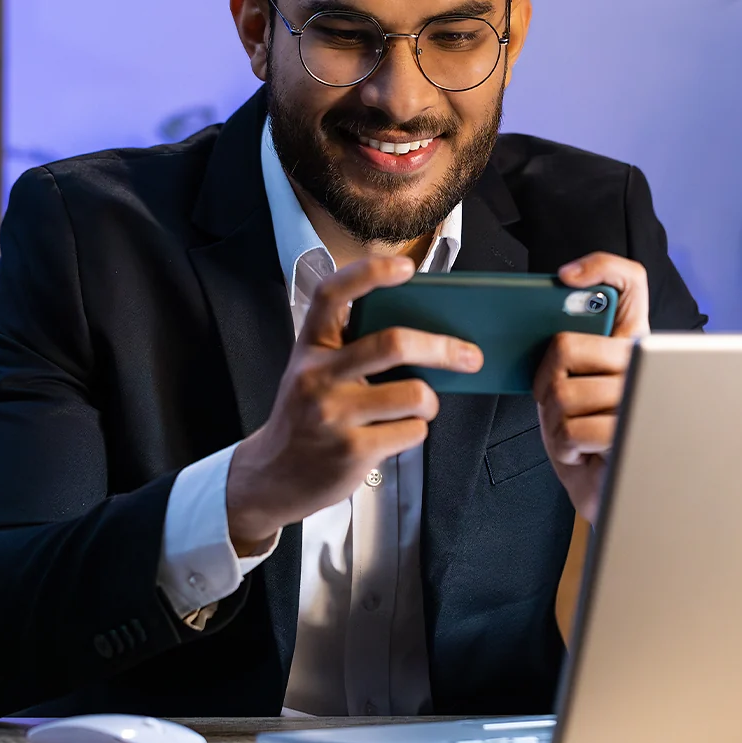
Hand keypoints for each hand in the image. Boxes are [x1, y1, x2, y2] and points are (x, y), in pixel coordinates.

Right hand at [225, 256, 483, 553]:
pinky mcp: (351, 450)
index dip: (370, 272)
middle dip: (442, 348)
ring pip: (415, 394)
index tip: (406, 267)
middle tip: (469, 356)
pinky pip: (412, 432)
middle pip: (393, 344)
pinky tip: (395, 434)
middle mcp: (317, 375)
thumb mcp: (314, 372)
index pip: (332, 294)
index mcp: (310, 347)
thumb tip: (423, 333)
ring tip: (420, 407)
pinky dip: (415, 431)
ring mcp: (333, 414)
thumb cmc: (306, 417)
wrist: (272, 476)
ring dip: (429, 402)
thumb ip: (351, 349)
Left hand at [534, 253, 649, 520]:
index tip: (565, 278)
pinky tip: (583, 452)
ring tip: (573, 434)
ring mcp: (641, 393)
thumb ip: (567, 356)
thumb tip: (543, 336)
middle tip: (554, 402)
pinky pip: (572, 429)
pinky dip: (565, 447)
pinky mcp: (634, 430)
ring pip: (562, 393)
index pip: (630, 281)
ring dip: (554, 424)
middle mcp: (641, 361)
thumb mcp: (572, 387)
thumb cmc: (587, 437)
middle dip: (543, 381)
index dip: (599, 267)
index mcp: (630, 341)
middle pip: (565, 344)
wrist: (608, 489)